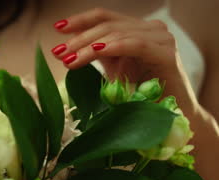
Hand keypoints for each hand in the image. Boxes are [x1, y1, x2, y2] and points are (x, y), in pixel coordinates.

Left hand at [51, 8, 196, 111]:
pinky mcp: (167, 55)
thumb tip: (65, 47)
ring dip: (89, 47)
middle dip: (79, 39)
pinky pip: (137, 45)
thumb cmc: (139, 95)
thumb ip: (95, 53)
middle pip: (108, 25)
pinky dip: (115, 46)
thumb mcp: (112, 68)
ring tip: (69, 60)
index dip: (80, 20)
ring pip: (118, 34)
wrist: (167, 117)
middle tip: (59, 52)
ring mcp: (161, 39)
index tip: (57, 28)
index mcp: (136, 29)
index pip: (104, 17)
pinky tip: (96, 52)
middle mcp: (150, 29)